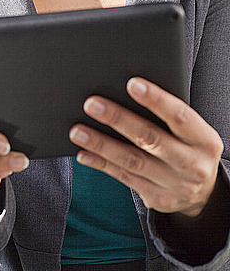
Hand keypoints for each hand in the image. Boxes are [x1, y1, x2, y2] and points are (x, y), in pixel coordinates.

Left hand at [69, 77, 223, 216]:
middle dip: (118, 119)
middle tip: (91, 104)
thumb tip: (129, 89)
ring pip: (132, 161)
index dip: (156, 99)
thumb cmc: (190, 146)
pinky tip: (83, 153)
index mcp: (205, 141)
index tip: (131, 83)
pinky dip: (101, 164)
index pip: (180, 116)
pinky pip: (124, 178)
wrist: (204, 191)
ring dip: (102, 144)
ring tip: (78, 130)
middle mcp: (192, 165)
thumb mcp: (193, 131)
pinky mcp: (158, 199)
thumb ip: (169, 115)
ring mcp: (175, 185)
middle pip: (150, 139)